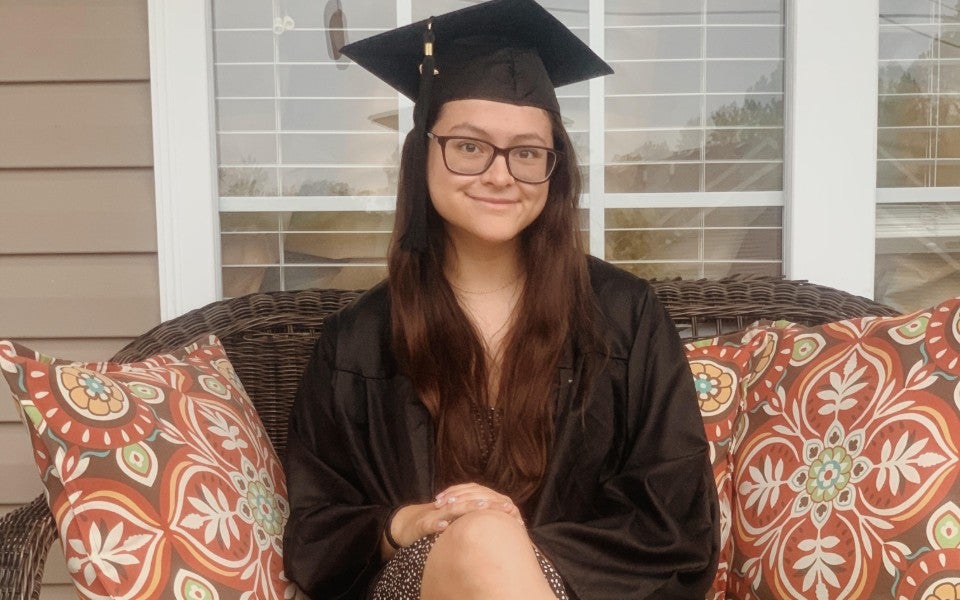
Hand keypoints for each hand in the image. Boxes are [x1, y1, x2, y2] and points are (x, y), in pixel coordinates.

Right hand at [386, 483, 521, 549]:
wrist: (405, 526)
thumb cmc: (434, 527)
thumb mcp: (455, 525)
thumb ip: (471, 523)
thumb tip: (496, 528)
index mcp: (457, 508)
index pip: (478, 502)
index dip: (495, 504)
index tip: (513, 510)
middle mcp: (448, 508)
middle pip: (469, 501)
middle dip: (487, 502)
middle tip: (505, 505)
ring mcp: (434, 515)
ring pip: (450, 509)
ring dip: (464, 507)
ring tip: (481, 507)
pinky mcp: (420, 524)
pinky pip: (428, 524)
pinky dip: (436, 524)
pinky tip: (443, 527)